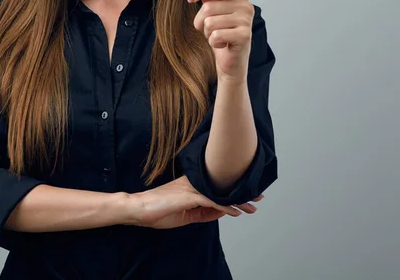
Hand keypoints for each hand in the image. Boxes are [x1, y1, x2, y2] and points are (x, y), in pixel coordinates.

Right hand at [128, 175, 261, 228]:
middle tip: (259, 194)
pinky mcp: (188, 197)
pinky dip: (225, 207)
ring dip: (238, 200)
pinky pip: (211, 202)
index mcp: (192, 185)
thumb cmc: (159, 211)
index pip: (217, 186)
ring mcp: (191, 189)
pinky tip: (236, 212)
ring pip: (220, 193)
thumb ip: (203, 212)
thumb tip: (222, 212)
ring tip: (253, 205)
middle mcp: (193, 184)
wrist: (139, 208)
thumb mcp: (186, 214)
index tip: (249, 192)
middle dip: (241, 191)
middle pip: (222, 186)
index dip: (234, 189)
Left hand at [188, 0, 254, 83]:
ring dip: (208, 33)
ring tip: (219, 36)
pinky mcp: (244, 35)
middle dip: (201, 21)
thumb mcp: (213, 13)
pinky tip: (224, 44)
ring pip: (209, 22)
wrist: (232, 61)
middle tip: (210, 30)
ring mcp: (246, 20)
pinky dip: (214, 43)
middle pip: (208, 6)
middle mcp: (245, 5)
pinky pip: (215, 35)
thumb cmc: (221, 34)